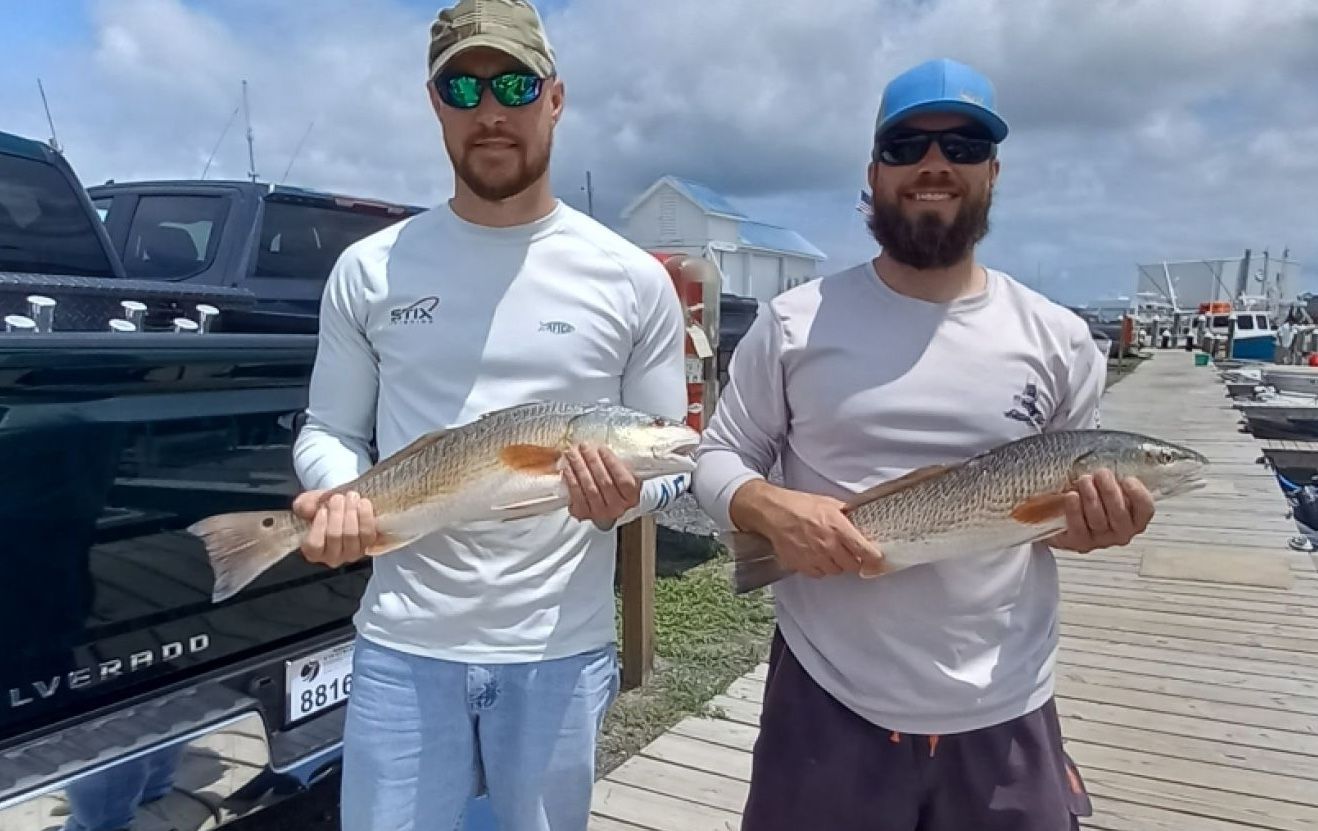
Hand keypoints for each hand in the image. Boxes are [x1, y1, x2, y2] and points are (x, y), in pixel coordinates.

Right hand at [292, 489, 377, 566]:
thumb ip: (305, 505)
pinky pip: (368, 534)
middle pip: (334, 536)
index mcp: (313, 551)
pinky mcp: (368, 546)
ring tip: (351, 497)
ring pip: (352, 535)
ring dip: (351, 513)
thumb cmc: (325, 509)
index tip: (323, 509)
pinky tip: (363, 503)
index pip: (314, 544)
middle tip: (338, 498)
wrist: (347, 508)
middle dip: (336, 514)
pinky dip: (366, 517)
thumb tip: (307, 508)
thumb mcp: (310, 504)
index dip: (319, 526)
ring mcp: (352, 554)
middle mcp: (332, 557)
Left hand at [562, 443, 641, 527]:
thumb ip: (618, 463)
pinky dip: (571, 481)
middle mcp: (617, 508)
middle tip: (583, 446)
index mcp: (632, 497)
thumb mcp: (624, 472)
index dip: (612, 463)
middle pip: (605, 483)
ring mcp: (600, 513)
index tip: (601, 448)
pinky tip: (567, 468)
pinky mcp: (584, 514)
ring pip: (590, 489)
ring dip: (579, 468)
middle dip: (592, 461)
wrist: (606, 502)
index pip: (623, 480)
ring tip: (573, 453)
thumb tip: (599, 447)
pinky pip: (576, 497)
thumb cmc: (615, 482)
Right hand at [731, 481, 885, 578]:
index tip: (878, 560)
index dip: (874, 558)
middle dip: (854, 560)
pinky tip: (816, 556)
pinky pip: (818, 574)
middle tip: (850, 553)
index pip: (865, 551)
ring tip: (829, 552)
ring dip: (836, 565)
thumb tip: (859, 518)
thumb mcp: (828, 502)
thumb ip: (846, 514)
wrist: (773, 512)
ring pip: (835, 571)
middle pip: (852, 565)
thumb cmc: (798, 505)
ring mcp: (814, 557)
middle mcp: (828, 545)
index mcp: (838, 528)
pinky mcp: (801, 564)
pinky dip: (820, 568)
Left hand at [1048, 470, 1154, 553]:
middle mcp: (1121, 532)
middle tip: (1101, 473)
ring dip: (1090, 497)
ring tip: (1084, 480)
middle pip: (1119, 514)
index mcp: (1135, 518)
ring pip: (1098, 520)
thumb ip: (1117, 479)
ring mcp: (1100, 540)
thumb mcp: (1108, 486)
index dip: (1138, 495)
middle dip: (1110, 491)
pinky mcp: (1079, 543)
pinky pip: (1079, 527)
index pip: (1145, 509)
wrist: (1063, 515)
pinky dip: (1075, 510)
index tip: (1127, 479)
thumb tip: (1114, 464)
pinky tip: (1071, 496)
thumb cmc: (1091, 497)